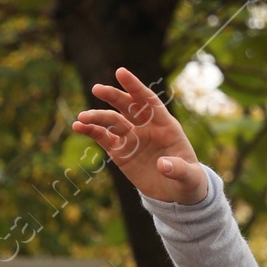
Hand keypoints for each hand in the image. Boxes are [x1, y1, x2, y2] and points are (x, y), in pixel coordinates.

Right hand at [71, 67, 208, 203]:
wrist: (177, 193)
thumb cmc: (187, 180)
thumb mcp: (189, 177)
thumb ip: (178, 169)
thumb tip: (163, 165)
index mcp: (165, 125)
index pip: (149, 101)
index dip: (135, 86)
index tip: (120, 72)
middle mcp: (146, 127)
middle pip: (128, 106)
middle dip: (113, 96)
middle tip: (97, 89)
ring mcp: (132, 137)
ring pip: (112, 121)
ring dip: (97, 117)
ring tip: (82, 118)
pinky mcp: (120, 151)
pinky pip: (103, 137)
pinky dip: (91, 131)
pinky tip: (78, 127)